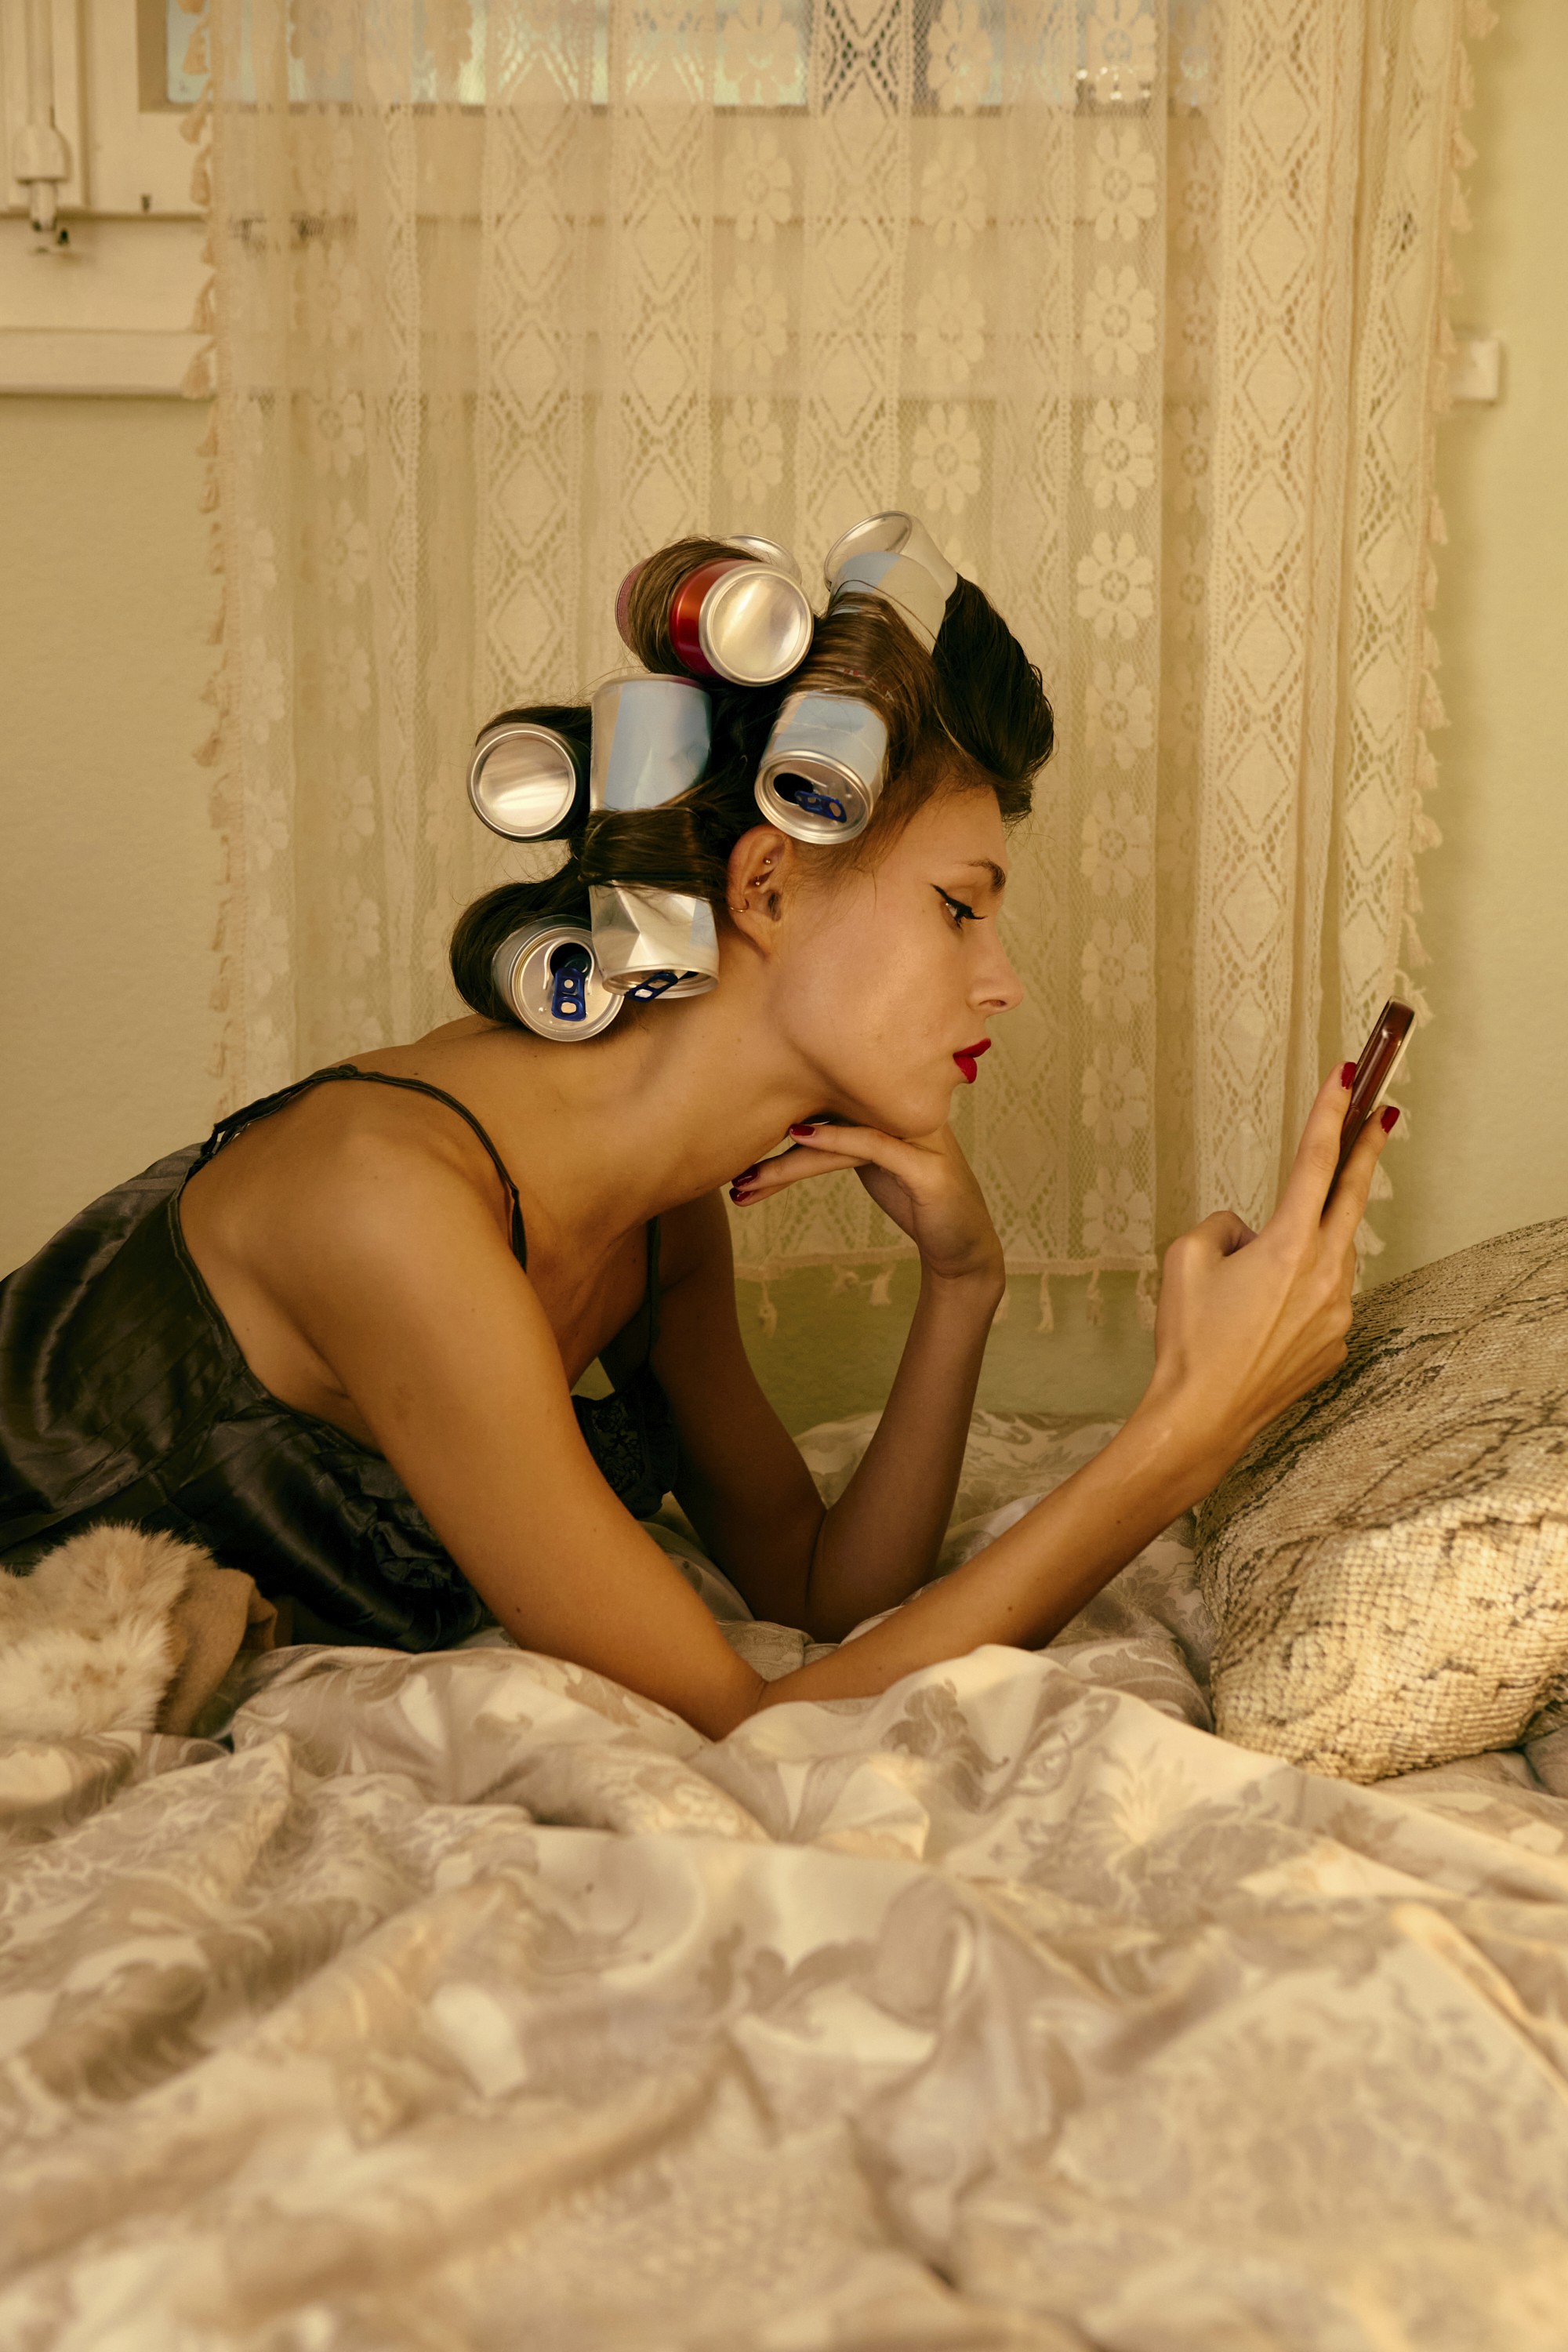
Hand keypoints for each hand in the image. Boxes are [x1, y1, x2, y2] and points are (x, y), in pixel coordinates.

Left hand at [729, 1121, 1003, 1289]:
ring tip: (747, 1184)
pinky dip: (834, 1139)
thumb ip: (842, 1138)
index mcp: (892, 1104)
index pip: (826, 1101)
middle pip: (826, 1114)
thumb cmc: (917, 1202)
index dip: (777, 1120)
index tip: (734, 1152)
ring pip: (839, 1134)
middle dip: (773, 1146)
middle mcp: (905, 1111)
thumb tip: (788, 1122)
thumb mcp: (872, 1165)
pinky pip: (872, 1145)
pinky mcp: (926, 1167)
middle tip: (731, 1176)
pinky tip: (798, 1139)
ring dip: (787, 1161)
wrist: (963, 1246)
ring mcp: (919, 1135)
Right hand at [1144, 1063, 1397, 1488]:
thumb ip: (1222, 1225)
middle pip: (1352, 1196)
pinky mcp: (1334, 1345)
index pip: (1316, 1161)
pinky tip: (1259, 1320)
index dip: (1331, 1113)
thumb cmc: (1189, 1340)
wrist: (1201, 1416)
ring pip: (1330, 1255)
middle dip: (1367, 1149)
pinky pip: (1321, 1299)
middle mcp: (1327, 1274)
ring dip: (1305, 1245)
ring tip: (1251, 1281)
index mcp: (1291, 1245)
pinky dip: (1297, 1293)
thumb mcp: (1185, 1258)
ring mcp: (1337, 1313)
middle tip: (1383, 1113)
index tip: (1345, 1078)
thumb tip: (1248, 1231)